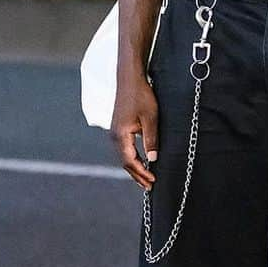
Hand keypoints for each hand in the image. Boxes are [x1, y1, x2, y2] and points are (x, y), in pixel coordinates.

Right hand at [111, 75, 158, 190]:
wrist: (130, 80)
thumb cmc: (141, 96)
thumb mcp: (150, 118)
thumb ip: (151, 139)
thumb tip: (152, 160)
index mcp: (120, 135)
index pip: (130, 161)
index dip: (141, 173)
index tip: (153, 181)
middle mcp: (114, 136)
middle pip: (125, 162)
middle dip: (137, 175)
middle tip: (149, 187)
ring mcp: (114, 133)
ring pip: (124, 157)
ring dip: (134, 168)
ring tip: (145, 179)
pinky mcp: (118, 129)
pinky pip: (124, 149)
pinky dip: (132, 159)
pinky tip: (141, 162)